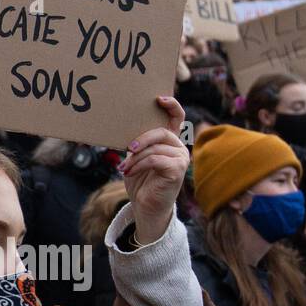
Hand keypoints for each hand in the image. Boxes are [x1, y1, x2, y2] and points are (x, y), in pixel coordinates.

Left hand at [121, 96, 189, 245]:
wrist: (145, 207)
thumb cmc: (141, 182)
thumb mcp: (136, 158)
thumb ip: (138, 143)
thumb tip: (128, 132)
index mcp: (171, 142)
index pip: (177, 118)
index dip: (172, 105)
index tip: (159, 98)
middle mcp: (179, 148)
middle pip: (161, 132)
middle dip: (141, 139)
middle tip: (128, 148)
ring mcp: (181, 159)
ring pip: (155, 147)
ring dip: (136, 157)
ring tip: (124, 167)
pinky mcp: (177, 170)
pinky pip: (155, 159)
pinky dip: (139, 165)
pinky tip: (129, 171)